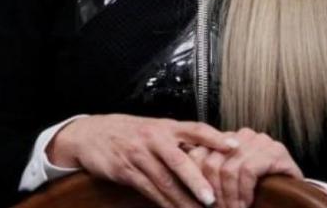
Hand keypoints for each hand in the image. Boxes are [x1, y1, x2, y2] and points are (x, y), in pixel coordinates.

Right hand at [47, 114, 240, 207]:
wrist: (90, 134)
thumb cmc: (129, 133)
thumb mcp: (154, 129)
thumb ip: (179, 141)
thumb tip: (211, 153)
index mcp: (165, 126)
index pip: (195, 129)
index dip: (215, 137)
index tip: (235, 146)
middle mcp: (153, 138)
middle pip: (179, 160)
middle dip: (197, 181)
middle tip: (213, 199)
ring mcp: (139, 155)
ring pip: (164, 181)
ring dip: (183, 200)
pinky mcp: (126, 170)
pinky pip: (148, 190)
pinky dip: (163, 203)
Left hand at [184, 128, 302, 207]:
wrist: (294, 196)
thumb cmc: (258, 191)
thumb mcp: (228, 182)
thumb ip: (210, 176)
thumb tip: (185, 184)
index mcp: (227, 140)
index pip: (198, 153)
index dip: (195, 181)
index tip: (200, 201)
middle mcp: (242, 136)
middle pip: (210, 161)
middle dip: (212, 192)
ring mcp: (260, 141)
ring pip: (227, 168)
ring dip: (227, 196)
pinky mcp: (275, 152)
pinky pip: (247, 171)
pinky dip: (243, 192)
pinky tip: (245, 204)